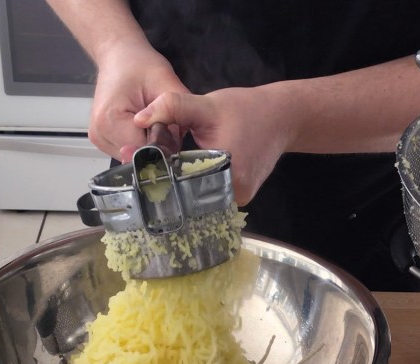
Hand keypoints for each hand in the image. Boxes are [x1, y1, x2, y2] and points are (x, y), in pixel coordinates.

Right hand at [89, 45, 189, 159]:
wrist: (118, 55)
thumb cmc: (138, 64)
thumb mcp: (164, 82)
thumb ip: (175, 111)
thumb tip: (181, 139)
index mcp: (110, 120)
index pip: (144, 150)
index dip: (164, 143)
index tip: (174, 129)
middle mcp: (100, 133)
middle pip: (139, 156)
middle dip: (157, 144)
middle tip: (165, 121)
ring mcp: (99, 139)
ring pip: (135, 156)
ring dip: (149, 144)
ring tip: (153, 121)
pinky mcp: (102, 140)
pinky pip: (128, 150)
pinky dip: (140, 142)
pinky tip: (145, 125)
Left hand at [129, 87, 292, 205]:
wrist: (282, 117)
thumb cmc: (246, 109)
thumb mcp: (207, 106)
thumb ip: (172, 108)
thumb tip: (138, 119)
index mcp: (224, 176)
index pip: (178, 182)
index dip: (156, 170)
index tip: (138, 161)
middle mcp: (233, 197)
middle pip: (187, 192)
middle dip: (167, 176)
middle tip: (147, 160)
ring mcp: (237, 201)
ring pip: (197, 194)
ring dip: (181, 179)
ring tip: (166, 162)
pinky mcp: (238, 197)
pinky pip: (209, 192)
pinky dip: (196, 180)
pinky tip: (187, 167)